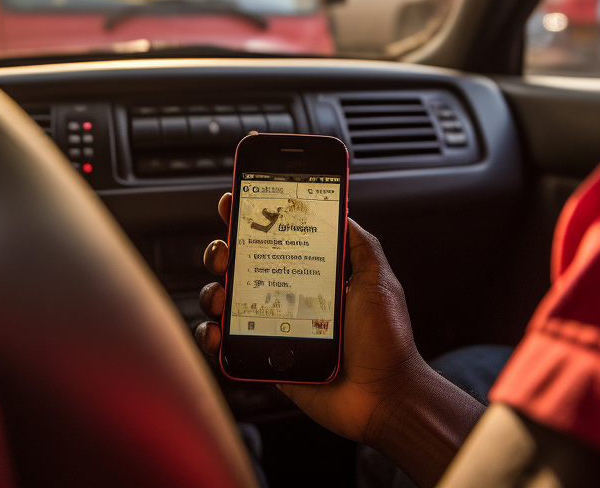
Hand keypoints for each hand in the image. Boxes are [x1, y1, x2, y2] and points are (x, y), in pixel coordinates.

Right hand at [194, 192, 435, 443]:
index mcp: (312, 278)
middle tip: (226, 252)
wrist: (384, 395)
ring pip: (226, 302)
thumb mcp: (378, 281)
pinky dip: (212, 335)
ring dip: (214, 292)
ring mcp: (273, 329)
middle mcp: (288, 300)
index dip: (251, 223)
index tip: (233, 205)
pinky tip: (217, 331)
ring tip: (223, 295)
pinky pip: (228, 345)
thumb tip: (340, 211)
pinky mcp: (264, 360)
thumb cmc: (386, 341)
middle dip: (222, 252)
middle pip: (241, 268)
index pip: (274, 243)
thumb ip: (361, 245)